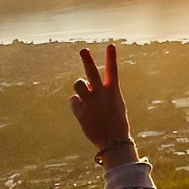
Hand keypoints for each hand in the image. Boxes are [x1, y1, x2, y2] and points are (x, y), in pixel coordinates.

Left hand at [69, 44, 134, 165]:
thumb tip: (85, 84)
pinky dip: (77, 104)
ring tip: (84, 93)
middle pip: (92, 73)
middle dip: (87, 60)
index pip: (113, 71)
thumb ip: (101, 92)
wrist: (113, 142)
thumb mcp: (113, 104)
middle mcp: (101, 95)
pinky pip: (74, 101)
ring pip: (78, 84)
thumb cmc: (115, 122)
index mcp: (113, 92)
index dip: (111, 57)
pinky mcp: (80, 112)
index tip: (110, 45)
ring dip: (79, 86)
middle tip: (83, 50)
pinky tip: (85, 113)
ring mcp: (90, 103)